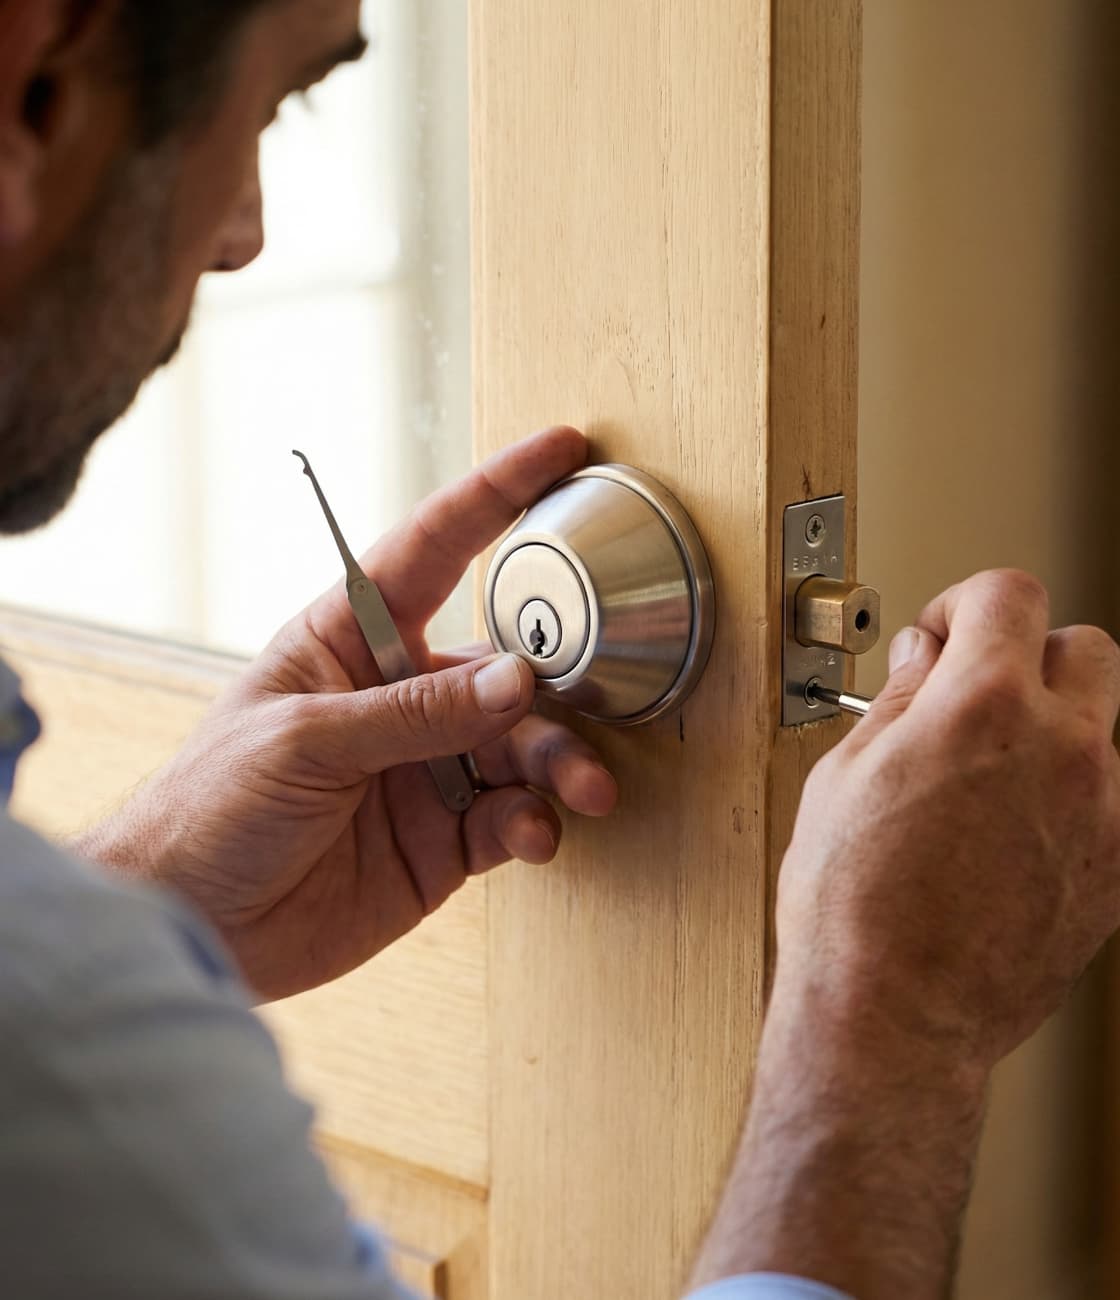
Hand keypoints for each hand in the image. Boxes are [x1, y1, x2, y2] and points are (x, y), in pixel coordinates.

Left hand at [77, 427, 617, 1000]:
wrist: (192, 925)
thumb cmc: (209, 807)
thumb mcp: (305, 742)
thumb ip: (415, 713)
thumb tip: (516, 682)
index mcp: (350, 640)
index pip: (435, 548)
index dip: (497, 494)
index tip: (561, 448)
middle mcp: (400, 696)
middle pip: (502, 666)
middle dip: (550, 686)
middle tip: (576, 710)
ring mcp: (427, 768)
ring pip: (522, 746)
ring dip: (558, 763)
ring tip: (579, 789)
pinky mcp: (445, 839)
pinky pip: (513, 817)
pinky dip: (535, 824)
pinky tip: (534, 836)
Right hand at [692, 570, 1119, 1299]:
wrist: (895, 1016)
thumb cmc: (851, 908)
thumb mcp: (844, 775)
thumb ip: (901, 700)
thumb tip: (923, 663)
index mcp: (986, 705)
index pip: (1008, 593)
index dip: (964, 603)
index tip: (944, 633)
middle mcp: (1064, 747)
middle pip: (1084, 645)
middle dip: (1027, 652)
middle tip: (976, 690)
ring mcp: (1103, 812)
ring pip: (1102, 726)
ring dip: (1051, 728)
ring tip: (987, 776)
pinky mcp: (1116, 871)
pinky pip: (1107, 801)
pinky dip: (1066, 797)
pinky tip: (1006, 833)